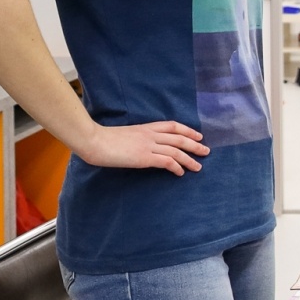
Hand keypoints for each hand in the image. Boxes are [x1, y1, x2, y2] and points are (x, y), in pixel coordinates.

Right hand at [81, 121, 208, 175]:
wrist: (94, 140)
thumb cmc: (104, 139)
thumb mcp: (125, 135)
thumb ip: (137, 138)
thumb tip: (143, 147)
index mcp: (146, 128)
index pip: (172, 126)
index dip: (187, 130)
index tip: (198, 135)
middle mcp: (150, 135)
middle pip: (179, 138)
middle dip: (195, 145)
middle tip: (206, 151)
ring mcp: (148, 146)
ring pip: (176, 151)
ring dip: (190, 159)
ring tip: (198, 167)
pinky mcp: (144, 157)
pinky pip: (167, 162)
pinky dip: (177, 167)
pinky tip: (181, 173)